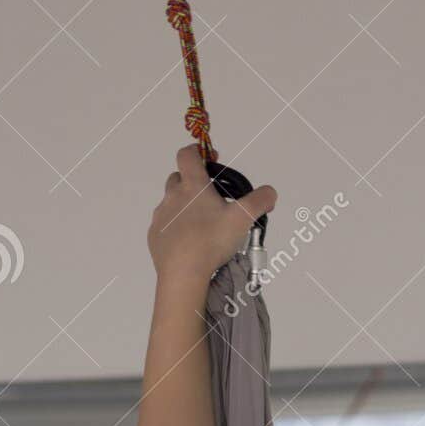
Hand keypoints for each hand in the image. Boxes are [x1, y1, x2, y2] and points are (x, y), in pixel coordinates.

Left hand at [147, 142, 276, 287]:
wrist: (183, 274)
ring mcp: (160, 217)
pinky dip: (175, 228)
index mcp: (192, 186)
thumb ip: (260, 201)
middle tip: (210, 200)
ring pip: (171, 203)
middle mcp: (172, 197)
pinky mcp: (154, 236)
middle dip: (192, 182)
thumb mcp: (243, 218)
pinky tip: (188, 243)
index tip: (212, 160)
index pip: (187, 154)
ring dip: (183, 206)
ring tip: (201, 225)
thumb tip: (270, 193)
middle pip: (178, 178)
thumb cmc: (211, 240)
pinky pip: (164, 225)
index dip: (198, 151)